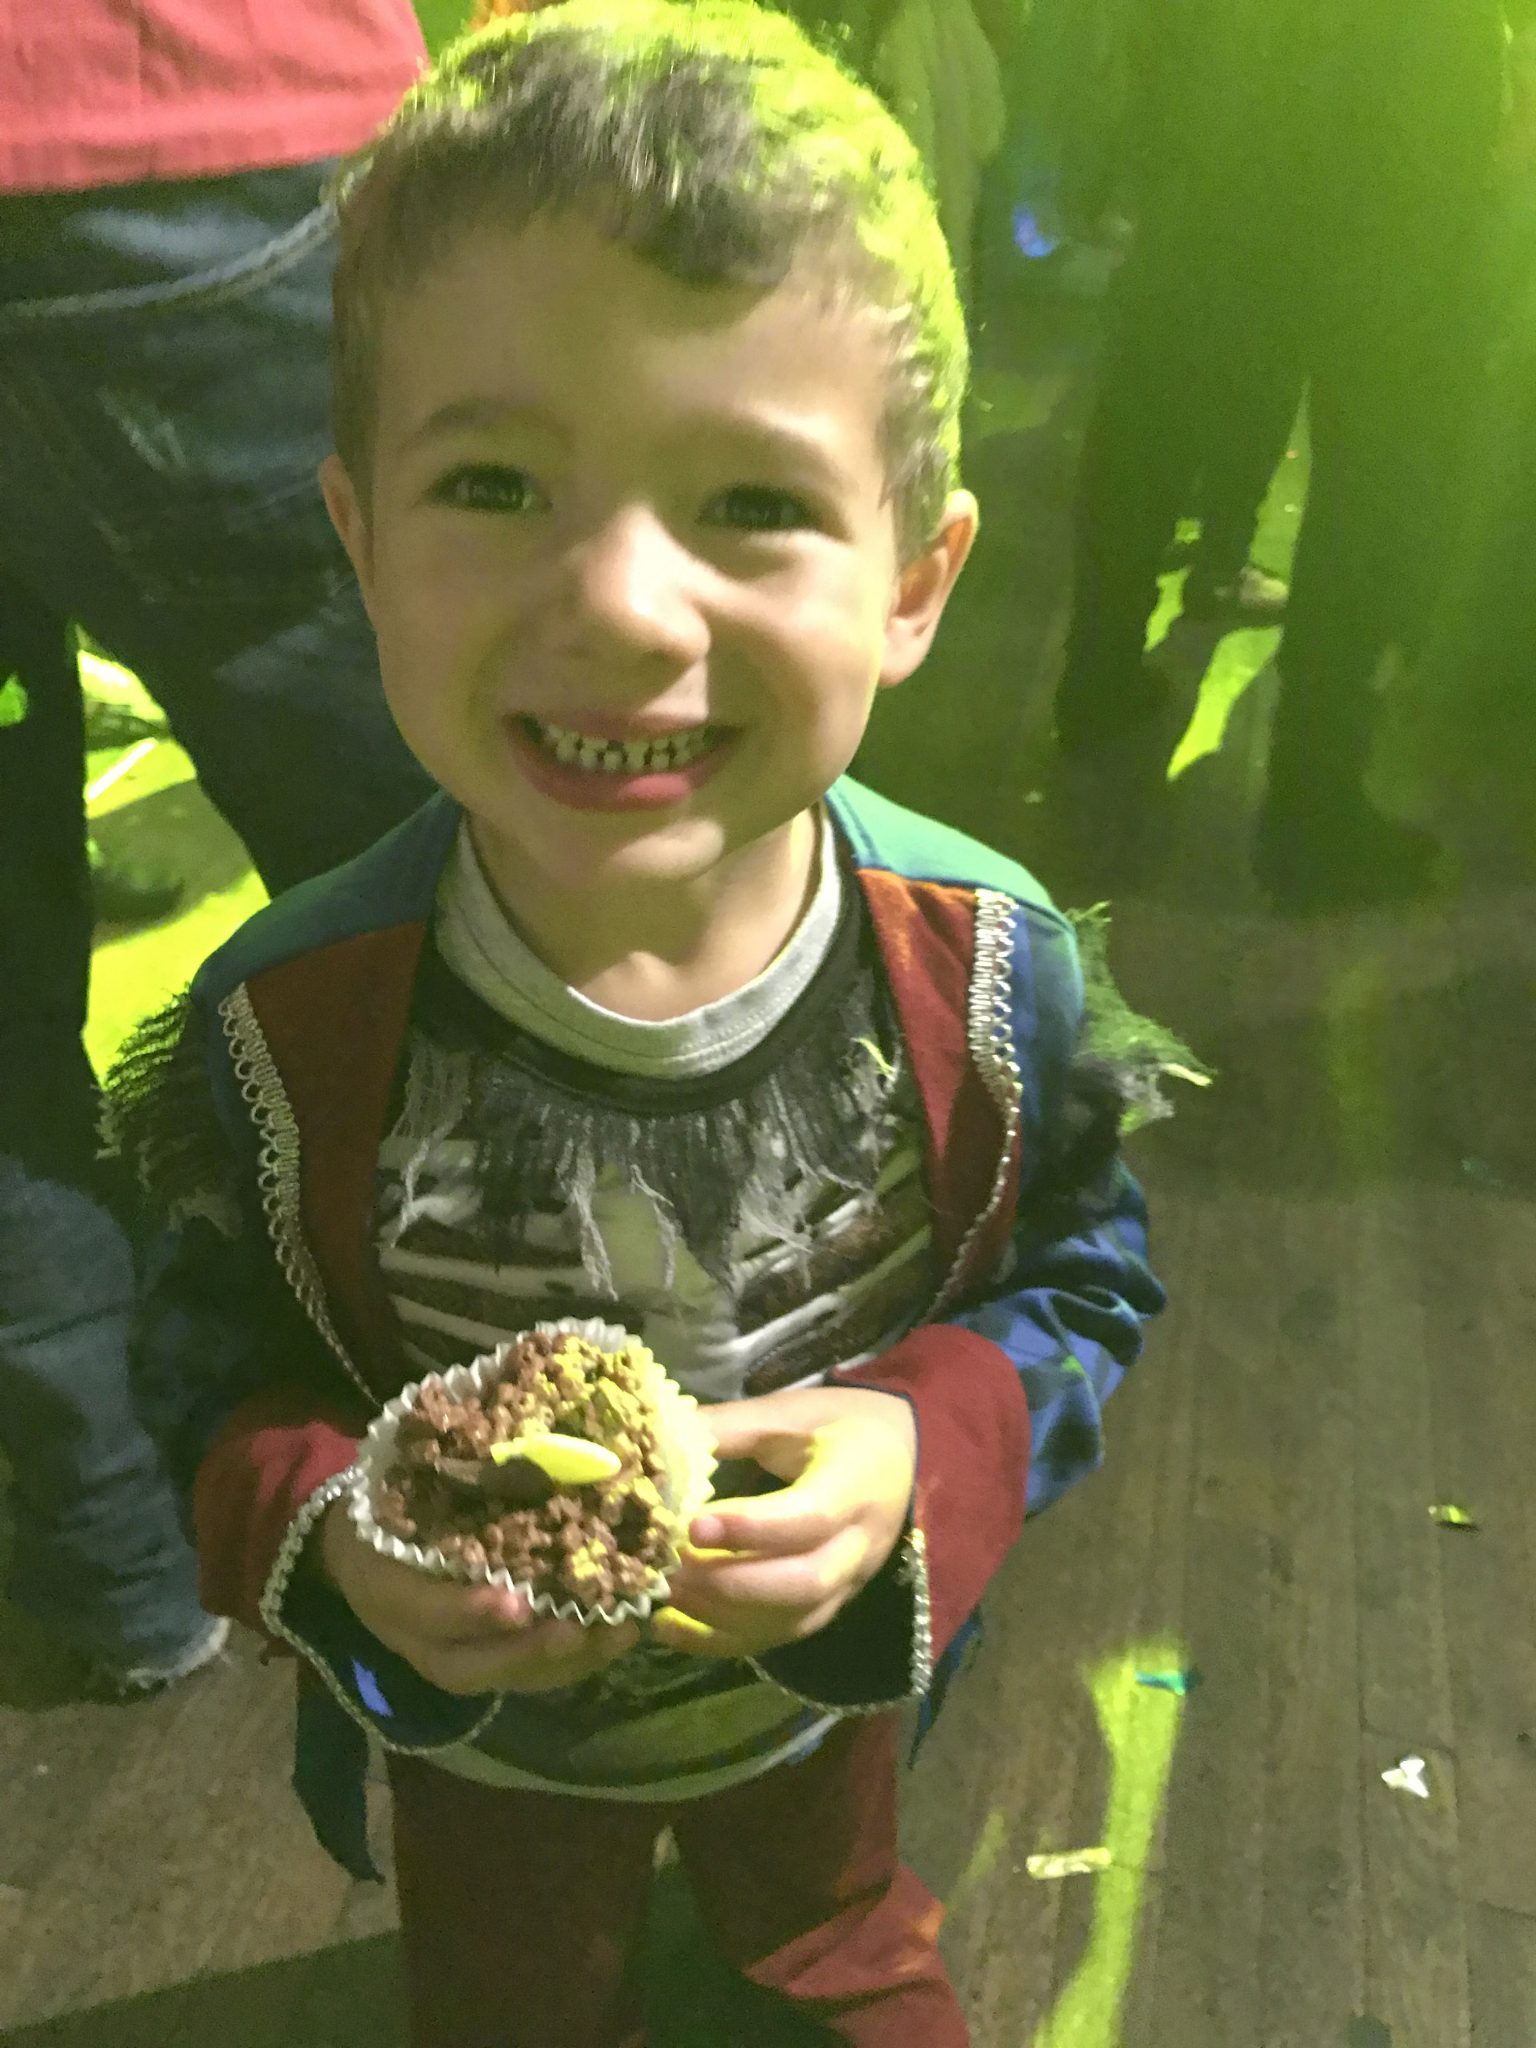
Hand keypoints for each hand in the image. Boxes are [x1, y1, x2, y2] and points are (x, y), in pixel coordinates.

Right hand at [314, 1502, 639, 1695]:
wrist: (360, 1551)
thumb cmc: (388, 1506)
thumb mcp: (395, 1487)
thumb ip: (444, 1470)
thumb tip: (504, 1408)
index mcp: (382, 1585)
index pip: (420, 1608)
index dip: (467, 1611)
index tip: (516, 1603)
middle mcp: (413, 1636)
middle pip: (468, 1665)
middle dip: (527, 1651)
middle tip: (578, 1629)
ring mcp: (447, 1654)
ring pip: (503, 1676)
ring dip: (563, 1660)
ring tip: (617, 1631)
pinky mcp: (481, 1659)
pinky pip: (526, 1674)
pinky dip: (574, 1659)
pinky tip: (617, 1632)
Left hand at [649, 1384, 916, 1661]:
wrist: (902, 1455)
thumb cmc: (841, 1426)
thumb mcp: (790, 1412)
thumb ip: (729, 1428)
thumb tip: (655, 1438)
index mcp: (855, 1484)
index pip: (808, 1519)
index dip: (749, 1528)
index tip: (691, 1525)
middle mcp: (858, 1544)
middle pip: (804, 1584)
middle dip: (729, 1581)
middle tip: (669, 1565)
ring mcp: (848, 1582)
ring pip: (791, 1619)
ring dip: (721, 1614)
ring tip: (664, 1593)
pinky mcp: (830, 1606)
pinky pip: (781, 1636)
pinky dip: (723, 1640)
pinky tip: (671, 1627)